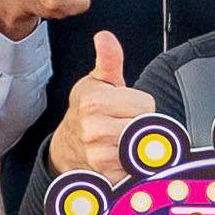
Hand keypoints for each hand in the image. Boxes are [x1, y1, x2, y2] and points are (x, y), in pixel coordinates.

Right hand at [48, 34, 145, 186]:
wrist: (68, 145)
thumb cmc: (86, 110)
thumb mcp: (97, 81)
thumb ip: (109, 59)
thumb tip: (105, 37)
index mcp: (94, 102)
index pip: (146, 104)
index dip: (140, 105)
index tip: (124, 107)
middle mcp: (94, 130)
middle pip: (146, 125)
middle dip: (140, 124)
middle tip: (123, 123)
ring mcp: (99, 156)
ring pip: (144, 146)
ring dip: (138, 145)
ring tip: (121, 139)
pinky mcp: (106, 177)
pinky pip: (137, 168)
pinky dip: (134, 164)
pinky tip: (120, 157)